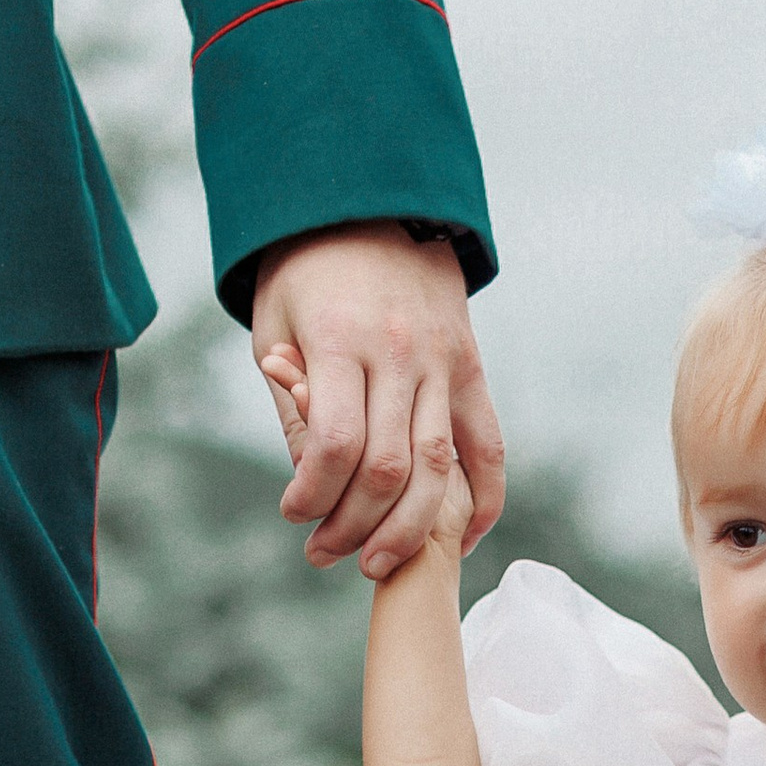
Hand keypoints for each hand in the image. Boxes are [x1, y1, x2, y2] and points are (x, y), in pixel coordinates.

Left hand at [250, 221, 505, 578]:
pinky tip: (459, 538)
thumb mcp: (276, 325)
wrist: (373, 203)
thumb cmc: (307, 271)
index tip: (294, 514)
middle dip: (353, 525)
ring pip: (438, 469)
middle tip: (324, 554)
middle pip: (388, 468)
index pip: (337, 445)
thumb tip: (312, 481)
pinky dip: (482, 501)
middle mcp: (400, 353)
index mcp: (342, 339)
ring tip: (378, 562)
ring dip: (408, 529)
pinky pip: (488, 447)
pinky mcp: (471, 369)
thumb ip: (295, 405)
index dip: (314, 496)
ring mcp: (444, 362)